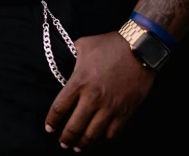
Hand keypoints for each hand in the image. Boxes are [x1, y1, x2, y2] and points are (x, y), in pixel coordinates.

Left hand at [45, 31, 154, 150]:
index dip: (51, 121)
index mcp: (79, 81)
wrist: (139, 48)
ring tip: (78, 147)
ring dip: (82, 144)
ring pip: (91, 135)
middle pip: (74, 127)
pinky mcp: (124, 112)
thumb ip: (72, 55)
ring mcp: (109, 107)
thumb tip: (65, 61)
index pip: (59, 108)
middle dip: (65, 138)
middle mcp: (92, 98)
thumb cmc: (110, 44)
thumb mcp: (84, 44)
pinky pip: (111, 134)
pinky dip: (103, 141)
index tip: (49, 128)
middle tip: (63, 142)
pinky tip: (98, 140)